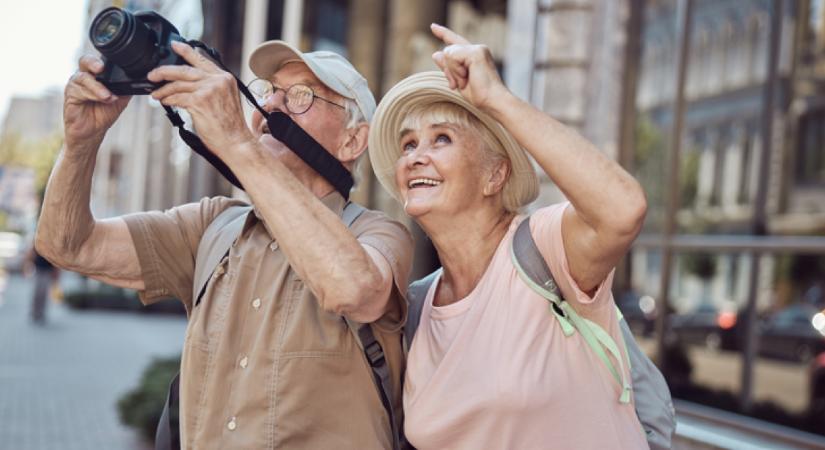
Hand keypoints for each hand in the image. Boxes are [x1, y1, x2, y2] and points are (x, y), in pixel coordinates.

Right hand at [63, 55, 130, 147]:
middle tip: (101, 68)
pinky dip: (93, 95)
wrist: (92, 132)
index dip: (102, 59)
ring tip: (109, 96)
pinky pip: (80, 91)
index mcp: (94, 74)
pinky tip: (103, 100)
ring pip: (84, 78)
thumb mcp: (119, 99)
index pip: (97, 60)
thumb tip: (137, 81)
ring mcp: (75, 85)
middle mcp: (83, 76)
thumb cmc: (103, 113)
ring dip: (98, 87)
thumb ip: (125, 88)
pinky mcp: (70, 96)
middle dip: (93, 63)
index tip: (111, 63)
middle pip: (84, 61)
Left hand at [148, 41, 255, 160]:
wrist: (236, 142)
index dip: (186, 50)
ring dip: (163, 89)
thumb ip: (211, 87)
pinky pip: (177, 97)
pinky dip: (167, 99)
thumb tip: (188, 83)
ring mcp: (209, 90)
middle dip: (164, 71)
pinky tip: (164, 102)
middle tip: (152, 74)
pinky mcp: (200, 101)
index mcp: (225, 78)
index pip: (202, 59)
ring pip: (178, 84)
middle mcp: (218, 80)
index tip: (174, 45)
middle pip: (184, 69)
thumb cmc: (230, 126)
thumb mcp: (225, 99)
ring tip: (156, 94)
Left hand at [430, 24, 508, 112]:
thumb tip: (435, 53)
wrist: (492, 101)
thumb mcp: (458, 80)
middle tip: (462, 84)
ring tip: (466, 80)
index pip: (455, 41)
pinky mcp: (476, 52)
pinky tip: (466, 77)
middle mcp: (477, 49)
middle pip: (448, 51)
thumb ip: (448, 67)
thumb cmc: (479, 95)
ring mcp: (477, 49)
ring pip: (448, 53)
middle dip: (449, 71)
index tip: (433, 26)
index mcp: (473, 55)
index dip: (443, 33)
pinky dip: (455, 70)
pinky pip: (453, 56)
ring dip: (453, 72)